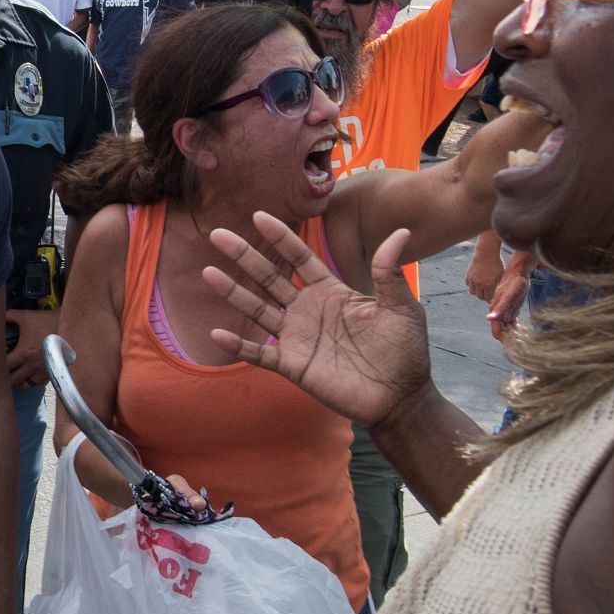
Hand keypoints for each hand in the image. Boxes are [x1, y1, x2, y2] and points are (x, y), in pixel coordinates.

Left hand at [4, 308, 53, 389]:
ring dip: (17, 382)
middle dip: (4, 378)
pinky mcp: (52, 372)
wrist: (71, 326)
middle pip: (13, 381)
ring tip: (13, 376)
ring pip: (25, 385)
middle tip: (0, 373)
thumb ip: (10, 316)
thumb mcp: (27, 316)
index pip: (4, 367)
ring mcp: (43, 371)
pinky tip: (28, 375)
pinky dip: (31, 381)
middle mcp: (32, 366)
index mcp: (24, 353)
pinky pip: (38, 384)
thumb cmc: (48, 321)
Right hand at [202, 211, 431, 427]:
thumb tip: (401, 231)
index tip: (258, 216)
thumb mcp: (401, 306)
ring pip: (258, 309)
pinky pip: (260, 353)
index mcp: (331, 292)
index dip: (280, 238)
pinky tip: (217, 332)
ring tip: (208, 272)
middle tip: (218, 234)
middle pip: (270, 277)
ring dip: (233, 292)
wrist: (401, 397)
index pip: (300, 258)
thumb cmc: (405, 351)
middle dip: (244, 256)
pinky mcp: (294, 365)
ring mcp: (298, 338)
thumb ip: (390, 272)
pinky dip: (239, 344)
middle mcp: (308, 311)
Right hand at [465, 234, 505, 301]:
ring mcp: (473, 280)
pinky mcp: (468, 275)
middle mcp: (480, 284)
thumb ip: (498, 285)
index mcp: (489, 285)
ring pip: (473, 292)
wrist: (486, 252)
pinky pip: (468, 284)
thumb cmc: (496, 263)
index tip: (493, 298)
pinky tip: (477, 282)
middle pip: (480, 297)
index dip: (491, 299)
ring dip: (477, 292)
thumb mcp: (500, 275)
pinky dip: (472, 285)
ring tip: (482, 289)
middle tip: (488, 295)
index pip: (488, 299)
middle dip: (484, 297)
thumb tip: (498, 293)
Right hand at [487, 251, 536, 340]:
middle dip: (509, 339)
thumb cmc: (515, 283)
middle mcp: (499, 313)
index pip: (497, 331)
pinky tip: (522, 331)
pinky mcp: (511, 310)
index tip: (515, 344)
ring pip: (506, 329)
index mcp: (496, 311)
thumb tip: (488, 318)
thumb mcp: (509, 296)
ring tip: (524, 339)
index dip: (504, 339)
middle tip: (522, 343)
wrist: (518, 273)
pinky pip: (511, 324)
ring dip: (513, 335)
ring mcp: (505, 312)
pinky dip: (515, 329)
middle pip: (501, 332)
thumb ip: (500, 308)